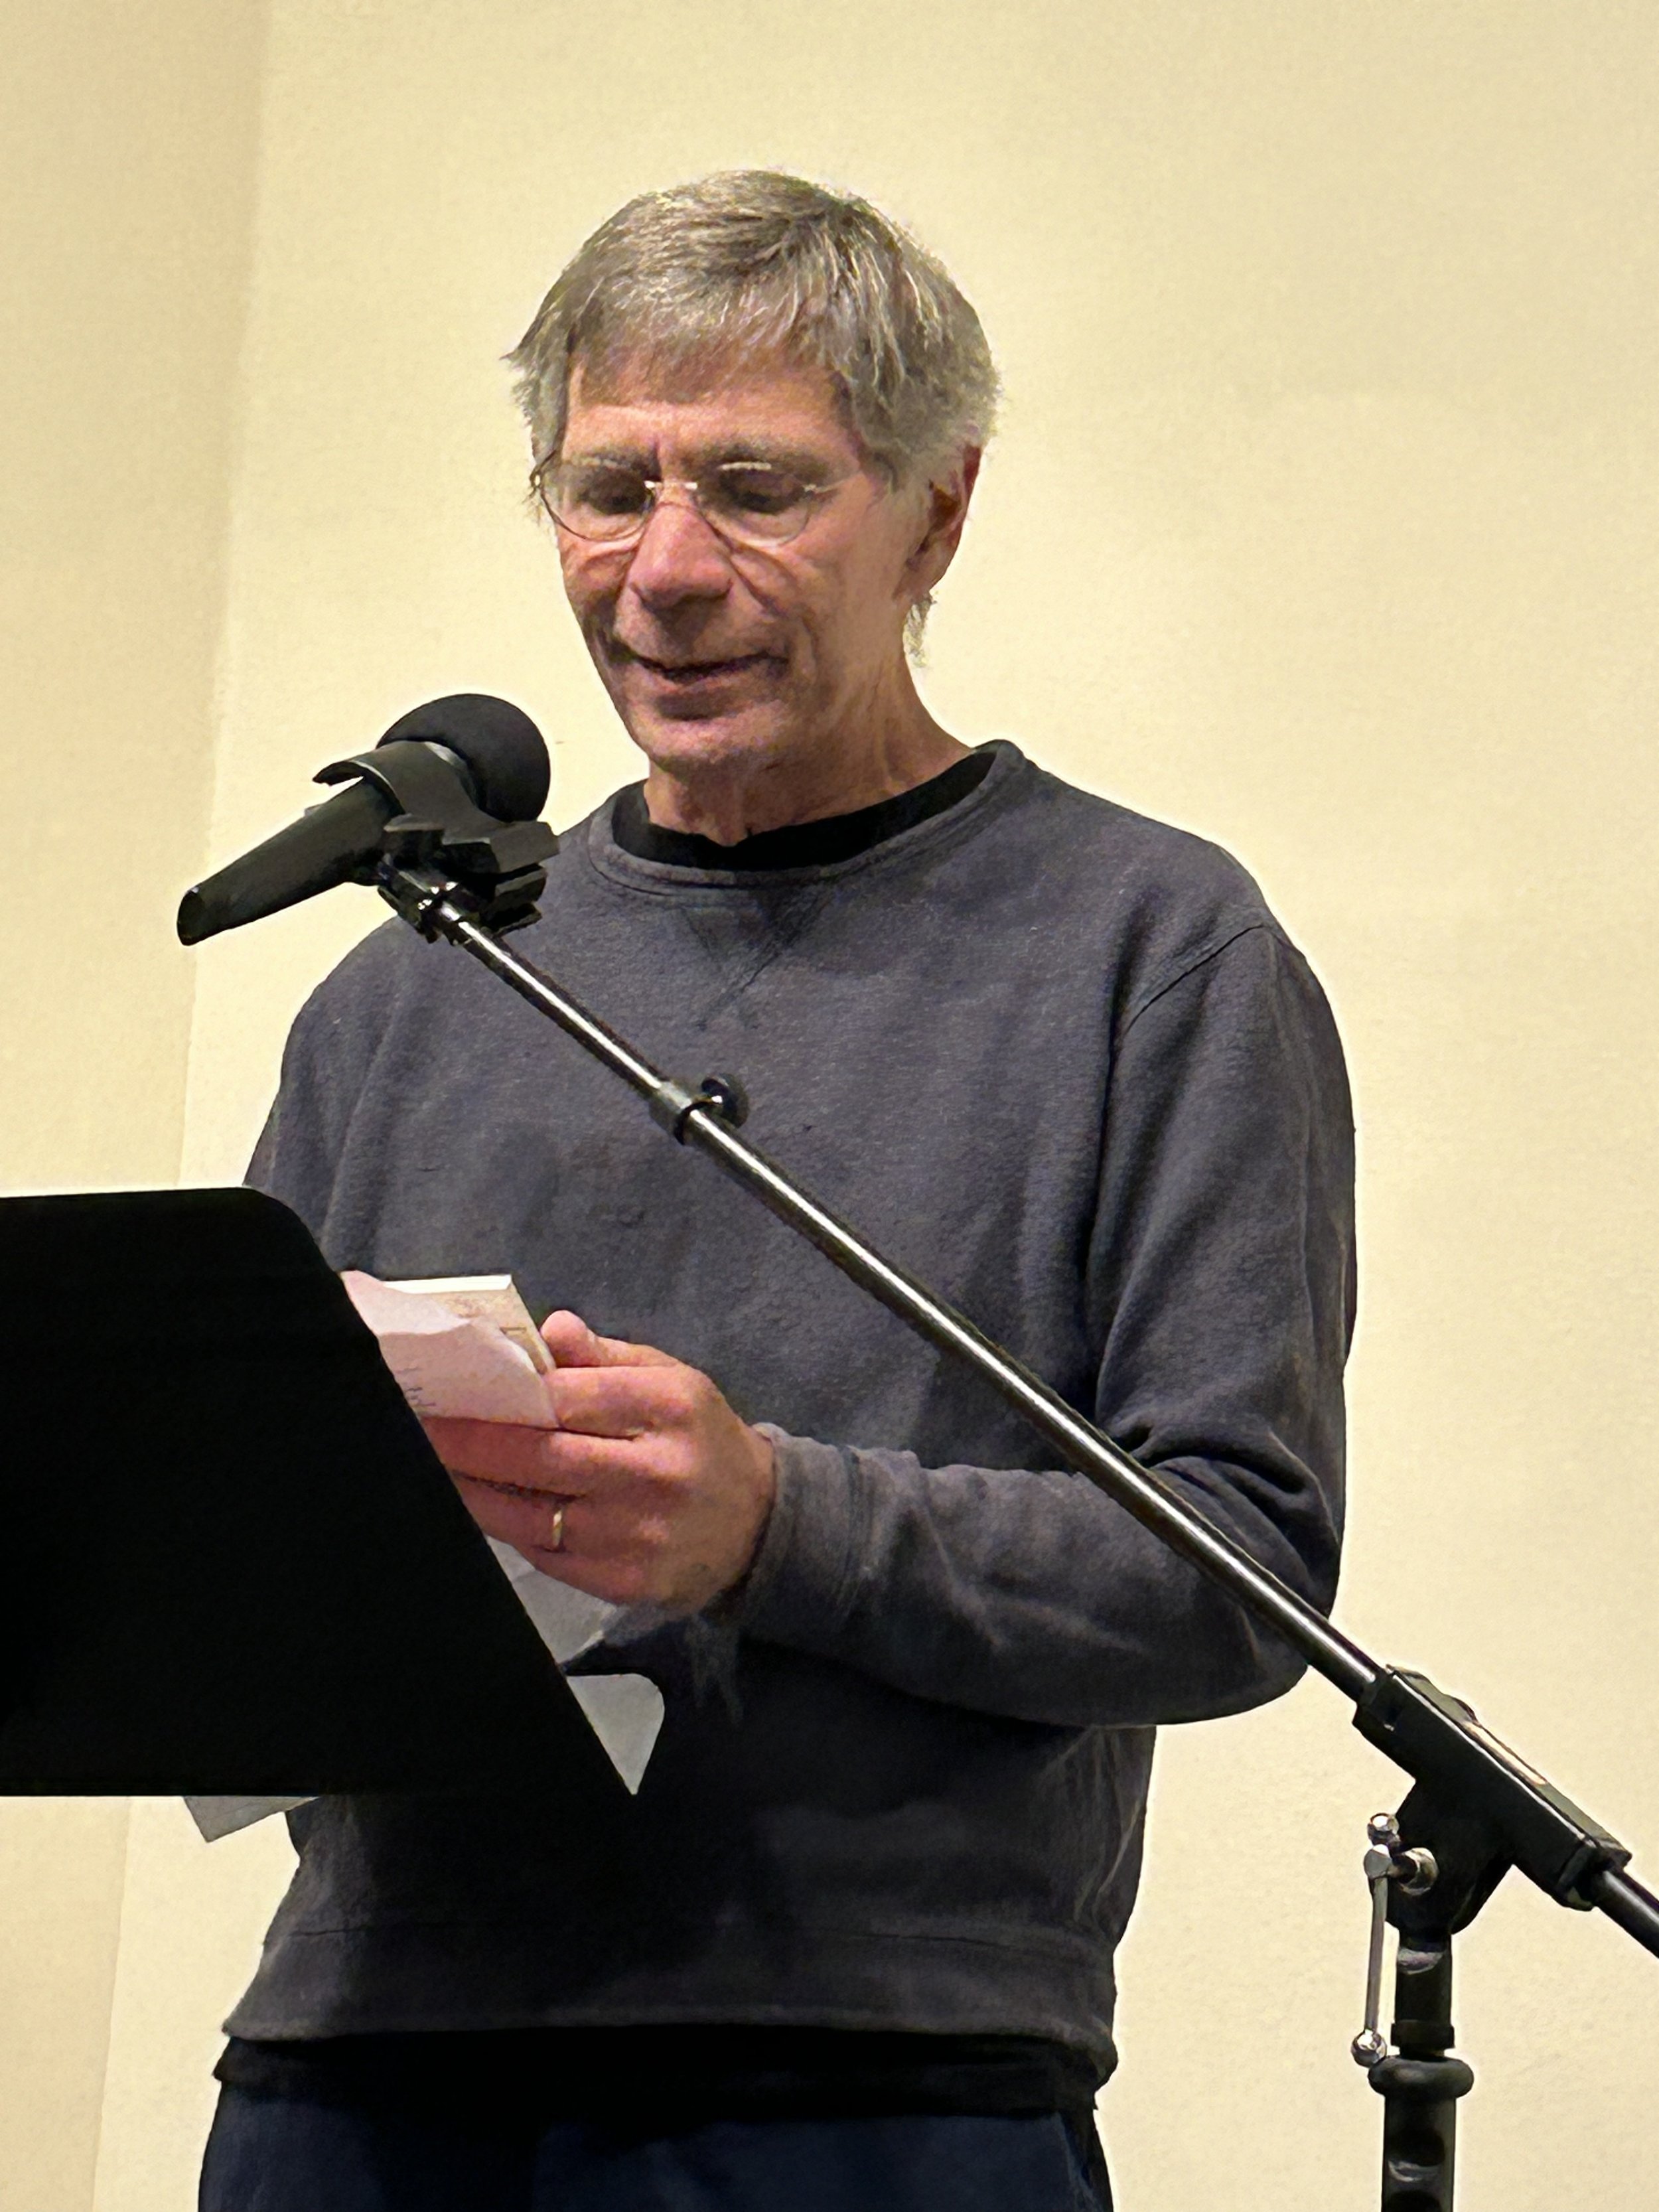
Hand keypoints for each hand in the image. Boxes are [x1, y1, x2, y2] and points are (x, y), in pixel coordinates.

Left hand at [421, 1311, 776, 1613]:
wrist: (755, 1525)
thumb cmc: (700, 1439)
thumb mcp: (672, 1379)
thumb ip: (606, 1356)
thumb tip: (549, 1329)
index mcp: (668, 1408)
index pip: (569, 1397)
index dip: (502, 1395)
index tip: (453, 1386)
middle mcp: (655, 1472)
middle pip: (541, 1457)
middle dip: (470, 1442)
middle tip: (423, 1425)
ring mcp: (637, 1533)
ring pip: (531, 1512)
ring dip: (473, 1487)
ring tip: (436, 1463)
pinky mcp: (622, 1581)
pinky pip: (544, 1551)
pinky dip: (504, 1526)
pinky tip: (478, 1501)